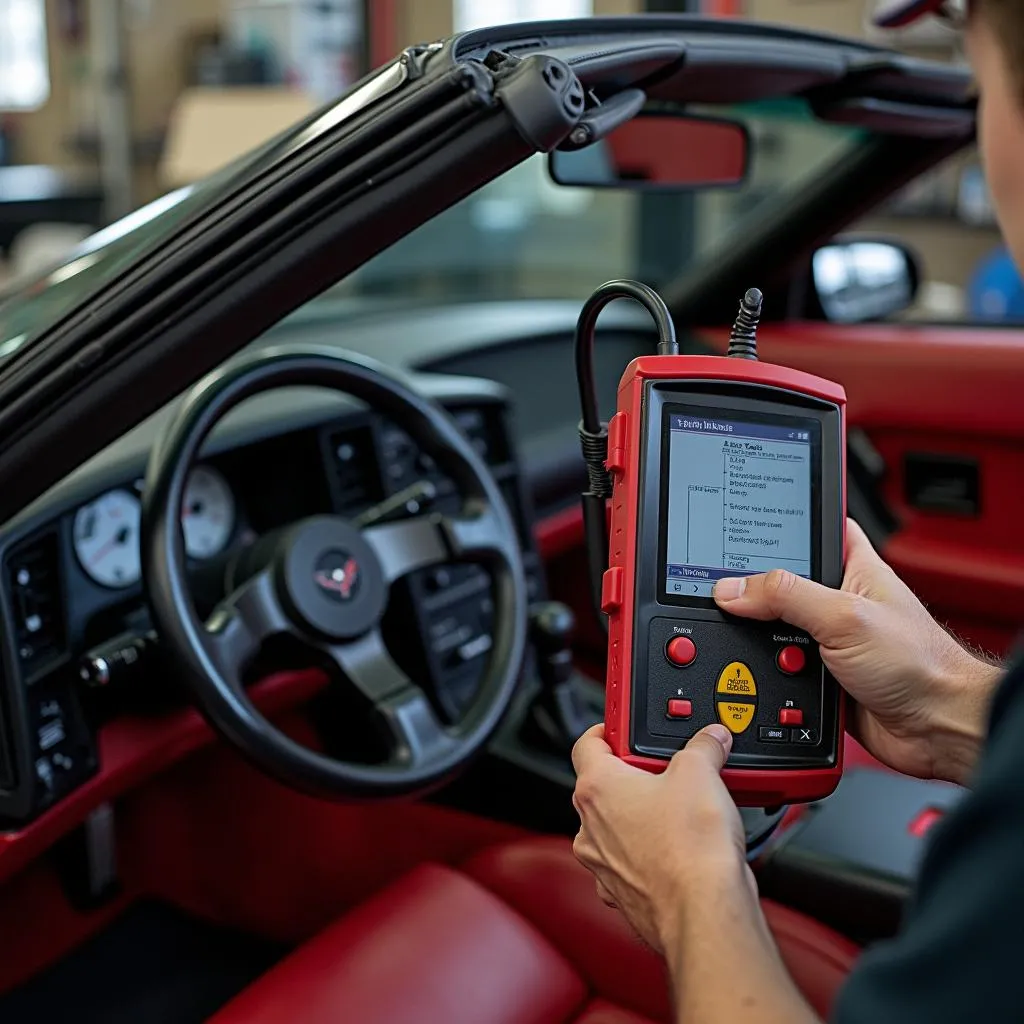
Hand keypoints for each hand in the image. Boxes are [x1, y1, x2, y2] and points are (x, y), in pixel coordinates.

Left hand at [571, 722, 752, 954]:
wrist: (704, 913)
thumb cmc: (691, 849)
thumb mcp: (701, 774)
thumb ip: (703, 747)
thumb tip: (710, 738)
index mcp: (597, 788)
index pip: (586, 744)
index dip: (606, 730)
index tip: (621, 727)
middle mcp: (590, 828)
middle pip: (604, 786)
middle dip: (635, 776)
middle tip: (668, 770)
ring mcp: (602, 865)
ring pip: (616, 828)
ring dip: (642, 817)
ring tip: (682, 812)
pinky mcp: (623, 894)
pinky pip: (631, 862)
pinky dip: (651, 853)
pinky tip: (681, 849)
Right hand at [713, 519, 1001, 784]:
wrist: (937, 729)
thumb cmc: (922, 664)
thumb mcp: (845, 617)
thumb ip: (786, 597)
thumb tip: (734, 589)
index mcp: (853, 568)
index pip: (812, 530)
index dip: (780, 526)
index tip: (742, 526)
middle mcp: (838, 601)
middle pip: (779, 583)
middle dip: (757, 594)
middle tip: (739, 598)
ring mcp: (826, 639)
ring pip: (772, 629)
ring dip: (763, 640)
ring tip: (762, 642)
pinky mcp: (817, 674)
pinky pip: (777, 666)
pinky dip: (769, 672)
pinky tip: (769, 674)